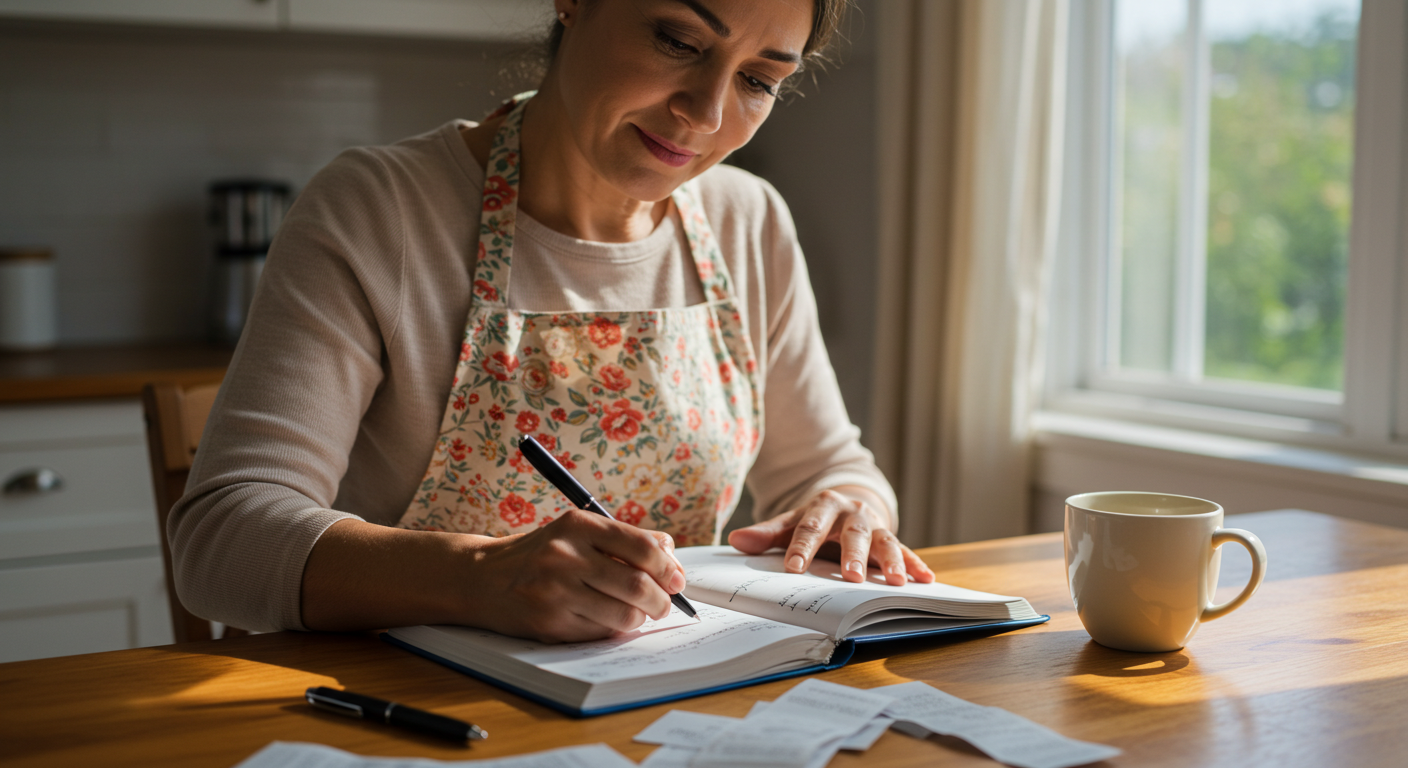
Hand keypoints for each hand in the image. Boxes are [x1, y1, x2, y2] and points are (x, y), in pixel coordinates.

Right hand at [466, 510, 686, 642]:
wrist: (482, 578)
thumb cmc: (541, 554)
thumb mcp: (576, 531)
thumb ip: (623, 539)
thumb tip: (672, 558)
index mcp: (578, 525)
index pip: (642, 547)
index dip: (668, 568)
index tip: (677, 580)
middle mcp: (565, 556)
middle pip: (638, 585)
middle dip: (662, 600)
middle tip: (664, 604)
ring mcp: (555, 592)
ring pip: (624, 614)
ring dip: (640, 618)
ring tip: (637, 613)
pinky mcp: (549, 623)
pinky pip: (601, 632)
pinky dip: (613, 629)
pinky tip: (606, 619)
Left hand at [727, 487, 934, 585]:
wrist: (845, 504)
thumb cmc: (814, 520)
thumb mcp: (790, 522)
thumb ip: (766, 534)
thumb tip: (737, 540)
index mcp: (823, 507)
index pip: (809, 528)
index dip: (801, 548)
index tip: (793, 568)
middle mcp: (852, 514)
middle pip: (852, 534)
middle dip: (853, 555)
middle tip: (851, 577)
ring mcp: (874, 526)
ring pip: (884, 542)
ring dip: (891, 562)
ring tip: (895, 582)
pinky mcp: (890, 539)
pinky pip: (907, 551)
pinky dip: (916, 565)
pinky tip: (926, 580)